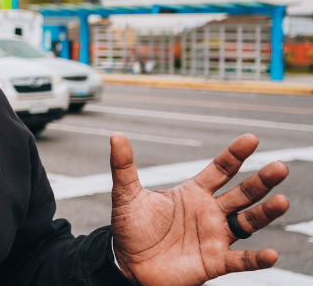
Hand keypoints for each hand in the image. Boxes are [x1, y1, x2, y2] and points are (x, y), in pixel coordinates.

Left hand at [109, 133, 289, 284]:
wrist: (127, 264)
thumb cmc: (131, 228)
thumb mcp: (125, 195)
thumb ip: (123, 167)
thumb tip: (116, 135)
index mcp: (193, 193)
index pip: (220, 170)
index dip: (235, 155)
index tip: (252, 139)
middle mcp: (210, 212)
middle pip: (242, 193)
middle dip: (261, 181)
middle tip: (280, 166)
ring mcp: (215, 236)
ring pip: (248, 222)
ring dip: (265, 213)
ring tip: (283, 201)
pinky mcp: (214, 262)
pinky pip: (240, 260)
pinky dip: (255, 259)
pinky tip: (270, 254)